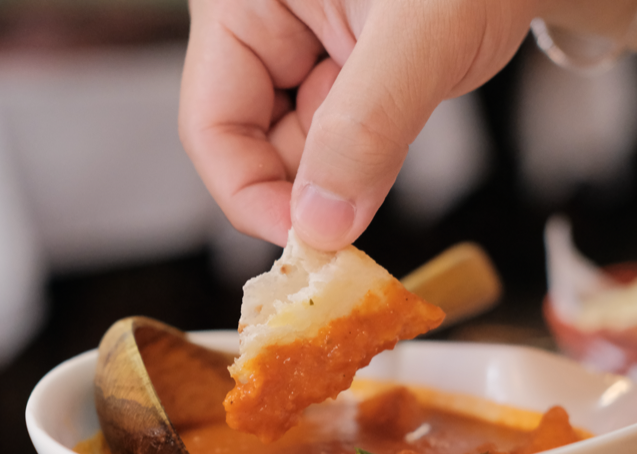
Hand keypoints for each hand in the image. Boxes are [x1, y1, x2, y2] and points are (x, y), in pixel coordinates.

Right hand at [179, 0, 536, 250]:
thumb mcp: (425, 33)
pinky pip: (337, 141)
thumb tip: (321, 226)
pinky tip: (400, 134)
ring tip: (402, 125)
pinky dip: (366, 162)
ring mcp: (304, 52)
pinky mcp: (343, 74)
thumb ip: (366, 127)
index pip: (211, 123)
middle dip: (309, 187)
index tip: (309, 244)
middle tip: (361, 219)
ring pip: (299, 150)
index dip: (250, 195)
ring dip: (347, 172)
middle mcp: (265, 26)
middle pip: (252, 144)